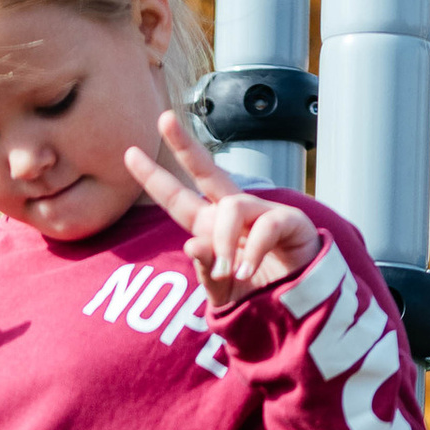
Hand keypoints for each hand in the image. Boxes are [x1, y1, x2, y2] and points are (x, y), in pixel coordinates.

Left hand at [123, 114, 319, 303]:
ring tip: (230, 273)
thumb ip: (206, 273)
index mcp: (211, 227)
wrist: (299, 310)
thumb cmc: (260, 294)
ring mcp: (261, 214)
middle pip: (207, 171)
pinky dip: (253, 251)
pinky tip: (248, 271)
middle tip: (164, 119)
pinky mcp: (289, 222)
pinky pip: (266, 226)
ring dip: (225, 242)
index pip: (178, 200)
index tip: (129, 153)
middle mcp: (234, 213)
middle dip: (184, 145)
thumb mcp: (223, 292)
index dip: (154, 178)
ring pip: (232, 207)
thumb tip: (192, 244)